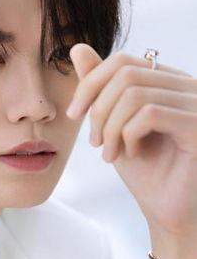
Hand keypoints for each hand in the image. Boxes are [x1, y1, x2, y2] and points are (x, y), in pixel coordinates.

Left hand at [66, 44, 196, 239]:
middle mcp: (187, 86)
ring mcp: (196, 104)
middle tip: (95, 143)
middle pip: (125, 74)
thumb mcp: (114, 126)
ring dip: (110, 128)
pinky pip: (150, 114)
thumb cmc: (146, 171)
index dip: (90, 83)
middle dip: (98, 110)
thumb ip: (100, 89)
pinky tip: (131, 154)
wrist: (167, 211)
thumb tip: (78, 47)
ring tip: (109, 154)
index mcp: (168, 82)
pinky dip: (128, 135)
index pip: (123, 61)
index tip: (74, 115)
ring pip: (134, 94)